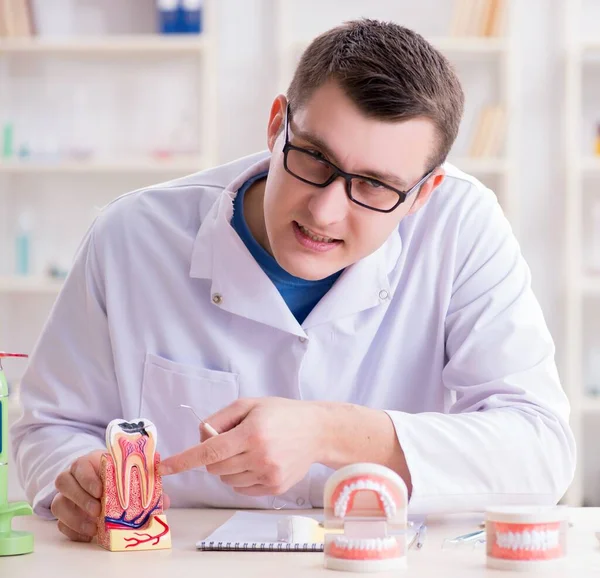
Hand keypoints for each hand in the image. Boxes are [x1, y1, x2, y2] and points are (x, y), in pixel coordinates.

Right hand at [52, 449, 170, 541]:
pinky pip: (60, 523)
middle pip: (64, 482)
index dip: (88, 478)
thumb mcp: (130, 474)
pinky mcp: (64, 513)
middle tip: (98, 510)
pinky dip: (73, 530)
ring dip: (75, 516)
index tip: (101, 490)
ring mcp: (65, 495)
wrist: (101, 482)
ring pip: (58, 503)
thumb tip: (165, 501)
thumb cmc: (117, 475)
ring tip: (93, 526)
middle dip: (81, 497)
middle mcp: (73, 477)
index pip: (80, 465)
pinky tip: (88, 534)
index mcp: (89, 462)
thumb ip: (146, 483)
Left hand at [158, 398, 325, 496]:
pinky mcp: (274, 488)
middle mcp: (259, 457)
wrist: (317, 431)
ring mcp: (268, 475)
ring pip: (226, 480)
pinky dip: (241, 477)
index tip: (165, 468)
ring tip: (249, 450)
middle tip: (232, 440)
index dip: (184, 461)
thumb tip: (200, 438)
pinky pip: (241, 488)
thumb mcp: (249, 404)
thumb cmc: (281, 413)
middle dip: (214, 456)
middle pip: (214, 468)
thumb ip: (220, 419)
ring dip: (228, 467)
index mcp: (251, 433)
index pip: (209, 452)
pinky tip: (257, 461)